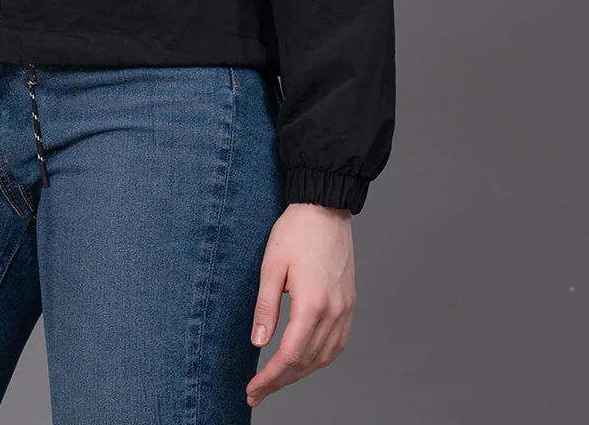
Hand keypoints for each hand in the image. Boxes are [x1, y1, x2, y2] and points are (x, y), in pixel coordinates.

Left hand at [245, 202, 355, 407]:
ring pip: (324, 357)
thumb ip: (265, 307)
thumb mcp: (271, 265)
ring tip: (277, 380)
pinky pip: (337, 344)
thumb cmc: (295, 231)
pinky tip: (305, 360)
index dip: (270, 378)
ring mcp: (345, 309)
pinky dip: (319, 359)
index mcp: (312, 304)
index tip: (251, 390)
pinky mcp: (349, 303)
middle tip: (257, 393)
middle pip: (306, 362)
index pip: (289, 356)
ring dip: (300, 373)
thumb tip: (258, 343)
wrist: (325, 206)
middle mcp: (334, 312)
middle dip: (280, 382)